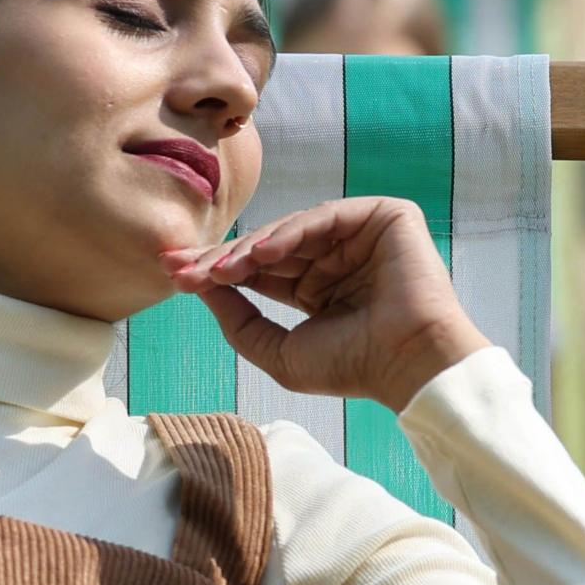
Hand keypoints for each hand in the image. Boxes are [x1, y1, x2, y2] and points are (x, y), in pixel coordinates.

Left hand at [168, 197, 491, 412]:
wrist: (411, 364)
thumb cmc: (355, 367)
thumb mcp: (280, 351)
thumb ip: (239, 321)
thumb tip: (200, 288)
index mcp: (318, 288)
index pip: (259, 271)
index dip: (216, 271)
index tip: (174, 275)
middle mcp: (337, 259)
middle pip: (269, 246)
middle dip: (222, 256)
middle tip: (182, 264)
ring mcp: (361, 236)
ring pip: (293, 229)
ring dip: (252, 248)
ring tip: (221, 269)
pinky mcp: (386, 218)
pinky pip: (328, 216)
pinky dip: (293, 232)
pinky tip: (263, 254)